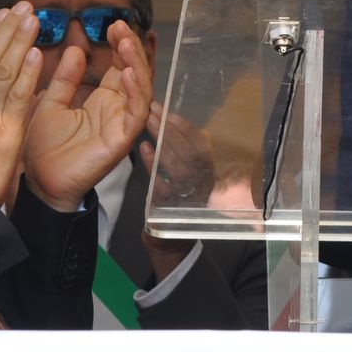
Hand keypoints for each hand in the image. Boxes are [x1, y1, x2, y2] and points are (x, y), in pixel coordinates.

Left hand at [23, 20, 151, 212]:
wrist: (39, 182)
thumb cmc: (44, 148)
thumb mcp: (51, 103)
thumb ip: (65, 79)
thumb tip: (75, 49)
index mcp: (102, 100)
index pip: (121, 66)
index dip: (119, 44)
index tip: (111, 24)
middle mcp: (117, 109)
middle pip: (136, 72)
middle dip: (130, 48)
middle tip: (119, 26)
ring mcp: (121, 124)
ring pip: (142, 88)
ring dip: (137, 64)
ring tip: (125, 42)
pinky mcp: (122, 139)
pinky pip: (136, 113)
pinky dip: (136, 91)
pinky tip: (129, 73)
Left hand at [138, 101, 215, 280]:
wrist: (168, 241)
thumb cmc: (175, 200)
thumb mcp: (186, 176)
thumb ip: (187, 154)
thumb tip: (186, 127)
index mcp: (208, 173)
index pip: (201, 146)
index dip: (186, 127)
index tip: (169, 112)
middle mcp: (203, 185)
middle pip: (191, 153)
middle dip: (171, 129)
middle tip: (153, 110)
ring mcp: (188, 198)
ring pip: (179, 167)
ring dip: (163, 142)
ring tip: (147, 123)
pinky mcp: (170, 210)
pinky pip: (162, 184)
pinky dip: (153, 165)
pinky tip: (143, 149)